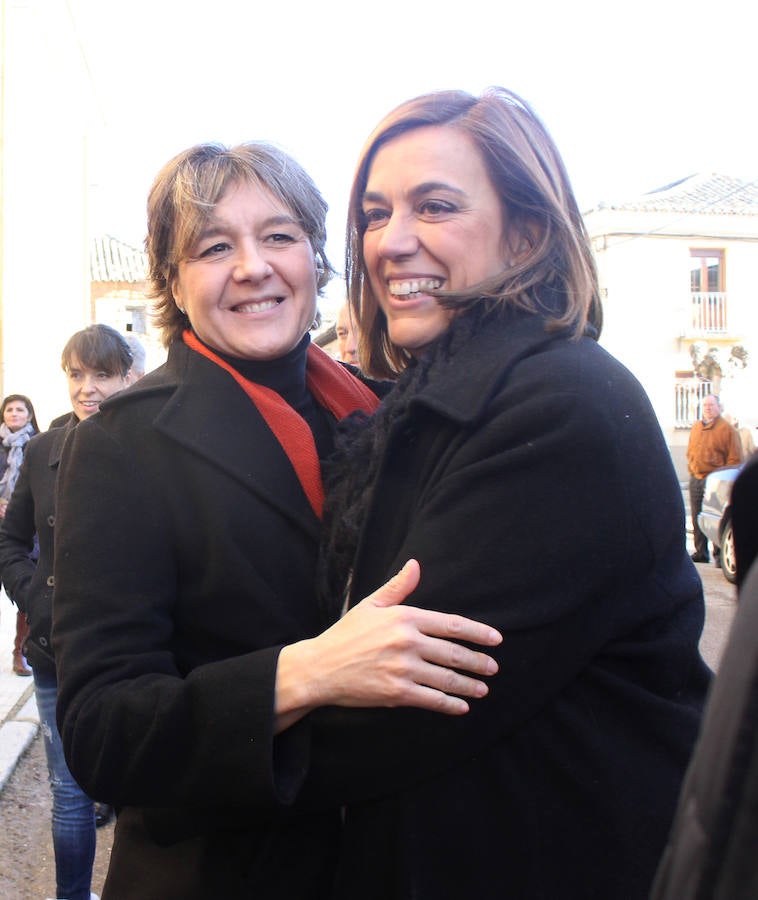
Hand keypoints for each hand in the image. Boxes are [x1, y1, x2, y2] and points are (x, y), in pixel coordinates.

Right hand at [275, 560, 501, 730]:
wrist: (319, 668)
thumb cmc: (346, 634)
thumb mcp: (370, 605)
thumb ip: (398, 587)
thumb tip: (415, 564)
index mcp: (404, 618)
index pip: (451, 624)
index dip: (477, 633)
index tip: (496, 640)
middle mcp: (407, 642)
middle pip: (454, 653)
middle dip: (478, 662)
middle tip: (493, 668)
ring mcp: (403, 669)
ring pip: (446, 679)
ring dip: (469, 686)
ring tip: (483, 689)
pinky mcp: (396, 693)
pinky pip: (432, 699)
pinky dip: (450, 704)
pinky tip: (461, 707)